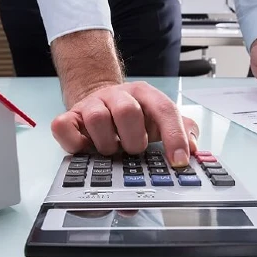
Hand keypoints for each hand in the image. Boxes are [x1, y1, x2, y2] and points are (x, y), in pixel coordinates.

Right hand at [51, 81, 198, 166]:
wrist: (97, 101)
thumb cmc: (132, 119)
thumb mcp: (159, 121)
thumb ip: (181, 133)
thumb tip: (193, 152)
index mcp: (144, 94)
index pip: (164, 110)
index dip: (174, 137)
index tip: (179, 162)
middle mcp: (117, 96)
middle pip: (128, 111)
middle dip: (134, 140)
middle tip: (133, 152)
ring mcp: (91, 105)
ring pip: (97, 118)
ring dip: (107, 144)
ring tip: (111, 152)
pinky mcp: (69, 117)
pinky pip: (63, 126)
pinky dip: (74, 142)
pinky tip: (85, 150)